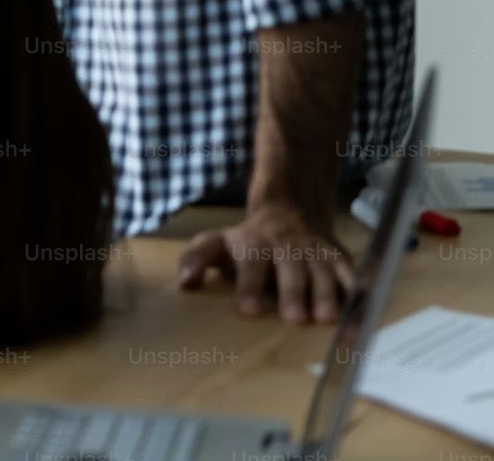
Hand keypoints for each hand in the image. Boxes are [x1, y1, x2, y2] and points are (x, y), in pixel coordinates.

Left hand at [177, 201, 354, 322]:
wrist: (291, 214)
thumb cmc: (248, 242)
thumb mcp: (217, 244)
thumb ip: (197, 259)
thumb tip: (185, 281)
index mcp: (254, 244)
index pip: (251, 264)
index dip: (249, 286)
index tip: (248, 310)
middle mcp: (288, 247)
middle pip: (291, 270)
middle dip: (292, 293)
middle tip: (293, 319)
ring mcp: (317, 253)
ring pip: (324, 274)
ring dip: (326, 296)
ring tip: (325, 320)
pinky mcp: (341, 262)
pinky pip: (352, 282)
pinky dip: (356, 303)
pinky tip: (356, 328)